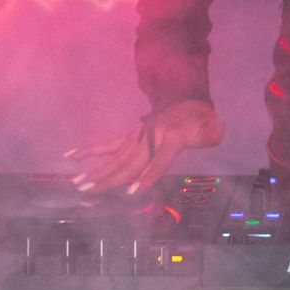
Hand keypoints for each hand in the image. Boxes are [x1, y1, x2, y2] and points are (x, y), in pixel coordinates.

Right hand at [65, 99, 222, 194]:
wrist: (185, 98)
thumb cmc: (199, 119)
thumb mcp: (212, 126)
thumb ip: (213, 132)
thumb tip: (217, 129)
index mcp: (171, 137)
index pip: (159, 159)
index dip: (148, 175)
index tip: (132, 191)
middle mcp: (150, 137)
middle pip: (128, 162)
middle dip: (109, 179)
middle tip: (89, 191)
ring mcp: (137, 137)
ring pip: (114, 157)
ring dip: (95, 171)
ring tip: (78, 183)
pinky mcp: (130, 137)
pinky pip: (108, 145)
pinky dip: (89, 150)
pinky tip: (72, 156)